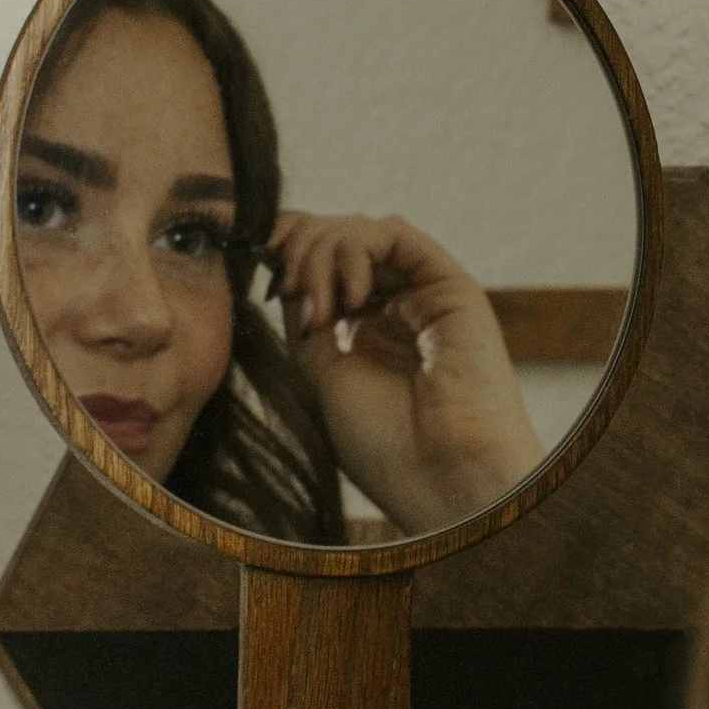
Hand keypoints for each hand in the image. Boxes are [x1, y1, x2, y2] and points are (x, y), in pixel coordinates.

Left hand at [268, 212, 543, 532]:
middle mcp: (396, 306)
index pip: (319, 266)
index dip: (283, 254)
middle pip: (334, 240)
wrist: (443, 477)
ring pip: (359, 231)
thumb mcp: (319, 374)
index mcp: (365, 332)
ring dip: (321, 254)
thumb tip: (283, 268)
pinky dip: (356, 249)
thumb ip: (304, 317)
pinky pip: (394, 233)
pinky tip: (351, 297)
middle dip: (298, 253)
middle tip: (290, 294)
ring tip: (322, 309)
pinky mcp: (450, 284)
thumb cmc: (385, 446)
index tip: (257, 270)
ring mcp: (423, 292)